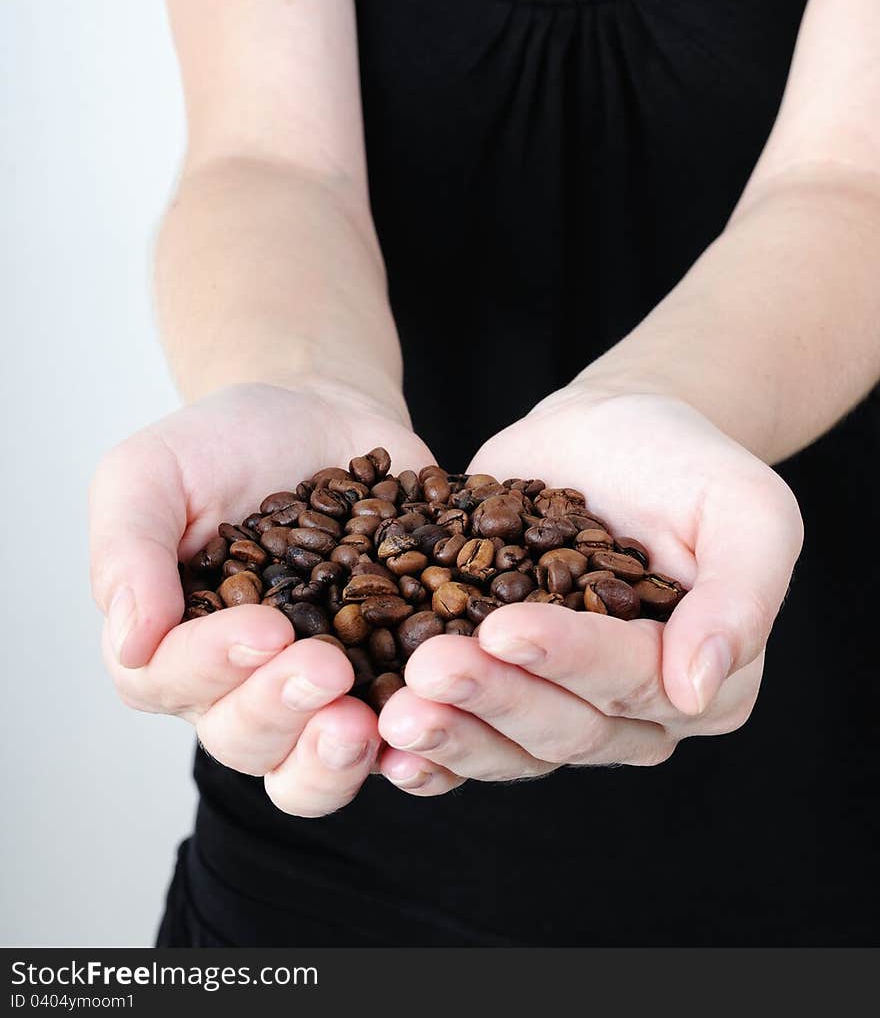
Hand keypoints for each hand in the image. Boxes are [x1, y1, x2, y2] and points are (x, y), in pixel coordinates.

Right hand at [89, 380, 435, 815]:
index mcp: (167, 643)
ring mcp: (316, 694)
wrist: (316, 414)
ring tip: (366, 723)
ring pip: (310, 772)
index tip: (264, 628)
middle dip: (283, 711)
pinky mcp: (385, 682)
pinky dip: (413, 748)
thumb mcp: (151, 472)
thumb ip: (128, 549)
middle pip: (244, 739)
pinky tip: (432, 723)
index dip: (213, 666)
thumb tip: (129, 641)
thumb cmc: (221, 445)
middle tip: (329, 669)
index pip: (170, 681)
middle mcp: (236, 687)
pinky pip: (397, 743)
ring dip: (334, 760)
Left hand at [376, 388, 802, 794]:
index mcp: (707, 682)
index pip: (633, 682)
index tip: (504, 627)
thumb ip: (742, 592)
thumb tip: (698, 687)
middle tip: (427, 667)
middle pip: (564, 726)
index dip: (569, 659)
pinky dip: (429, 748)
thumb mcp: (747, 506)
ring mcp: (563, 705)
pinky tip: (380, 742)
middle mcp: (635, 712)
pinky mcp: (505, 689)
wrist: (610, 432)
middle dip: (494, 698)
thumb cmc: (688, 461)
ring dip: (451, 732)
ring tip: (393, 711)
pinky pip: (469, 736)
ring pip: (510, 746)